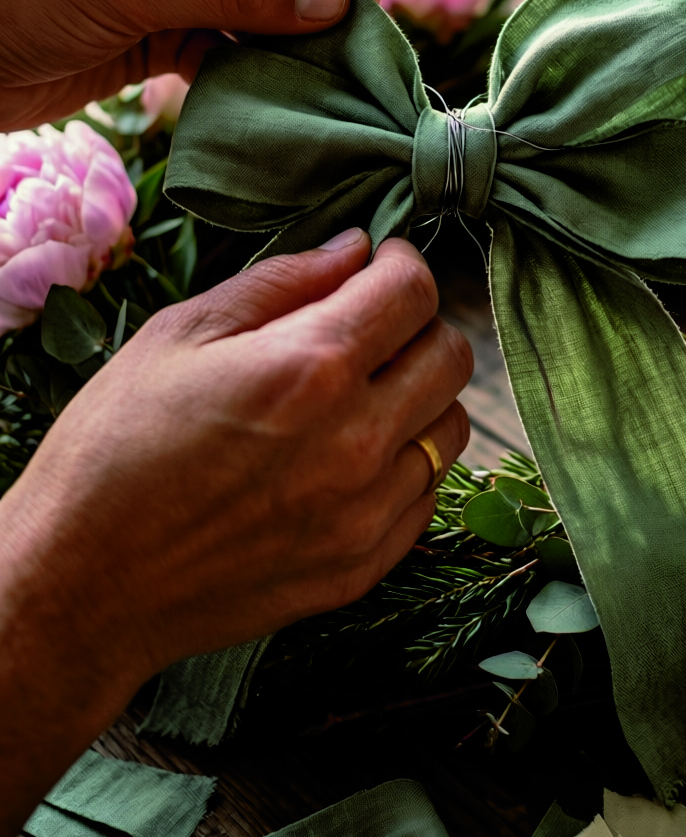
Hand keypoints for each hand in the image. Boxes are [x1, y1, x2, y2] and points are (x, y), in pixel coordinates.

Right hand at [0, 232, 471, 836]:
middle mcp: (357, 440)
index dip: (400, 265)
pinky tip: (344, 463)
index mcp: (310, 367)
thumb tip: (352, 251)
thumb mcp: (178, 336)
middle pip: (452, 356)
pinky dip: (401, 469)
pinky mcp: (363, 566)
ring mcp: (366, 512)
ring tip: (357, 401)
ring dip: (417, 400)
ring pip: (450, 429)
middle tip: (369, 331)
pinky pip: (424, 497)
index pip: (414, 292)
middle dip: (417, 327)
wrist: (83, 585)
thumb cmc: (112, 450)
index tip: (377, 268)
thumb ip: (279, 284)